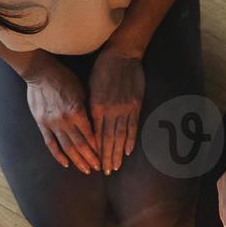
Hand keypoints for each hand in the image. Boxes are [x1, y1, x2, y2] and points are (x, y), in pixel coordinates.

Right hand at [24, 54, 99, 173]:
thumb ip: (89, 109)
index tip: (105, 156)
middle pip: (80, 145)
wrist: (39, 71)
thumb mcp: (82, 90)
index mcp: (77, 111)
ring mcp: (52, 124)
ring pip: (67, 148)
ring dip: (78, 161)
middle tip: (99, 168)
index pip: (91, 136)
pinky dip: (58, 155)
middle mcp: (65, 121)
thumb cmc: (64, 78)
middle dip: (91, 158)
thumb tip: (99, 126)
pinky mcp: (42, 124)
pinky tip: (66, 164)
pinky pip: (51, 144)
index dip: (99, 148)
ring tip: (86, 170)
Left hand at [88, 48, 143, 174]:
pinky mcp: (135, 106)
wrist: (121, 55)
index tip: (94, 162)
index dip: (95, 150)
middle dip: (106, 157)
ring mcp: (124, 109)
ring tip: (116, 166)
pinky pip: (132, 127)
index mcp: (96, 107)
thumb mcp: (90, 87)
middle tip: (106, 172)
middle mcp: (110, 111)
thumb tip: (90, 126)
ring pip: (120, 136)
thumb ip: (91, 107)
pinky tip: (127, 151)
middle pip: (108, 139)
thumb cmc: (102, 69)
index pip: (95, 134)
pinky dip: (130, 140)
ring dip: (118, 153)